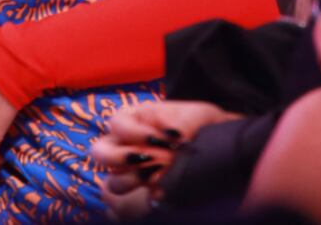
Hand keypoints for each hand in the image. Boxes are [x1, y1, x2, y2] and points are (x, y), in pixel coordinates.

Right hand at [92, 101, 240, 193]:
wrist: (221, 150)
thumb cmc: (204, 126)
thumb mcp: (199, 115)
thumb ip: (185, 119)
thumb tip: (174, 133)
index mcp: (134, 120)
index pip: (116, 124)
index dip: (135, 133)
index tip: (162, 139)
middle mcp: (125, 146)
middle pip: (100, 152)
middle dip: (119, 157)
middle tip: (148, 160)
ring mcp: (132, 172)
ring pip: (113, 182)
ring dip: (133, 181)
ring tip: (159, 177)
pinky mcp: (143, 194)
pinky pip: (127, 204)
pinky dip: (144, 200)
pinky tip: (164, 193)